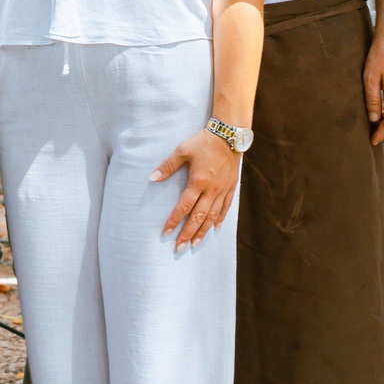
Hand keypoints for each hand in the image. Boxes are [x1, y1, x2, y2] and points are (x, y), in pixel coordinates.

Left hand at [153, 128, 240, 250]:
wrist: (229, 135)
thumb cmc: (203, 142)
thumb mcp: (182, 150)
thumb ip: (168, 166)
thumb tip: (152, 178)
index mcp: (198, 182)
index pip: (184, 206)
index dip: (174, 220)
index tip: (166, 232)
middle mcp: (211, 190)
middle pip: (198, 217)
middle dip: (187, 233)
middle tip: (179, 247)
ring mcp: (223, 190)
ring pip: (212, 217)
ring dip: (203, 232)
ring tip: (194, 244)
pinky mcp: (231, 188)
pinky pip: (226, 207)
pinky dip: (220, 219)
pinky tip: (215, 228)